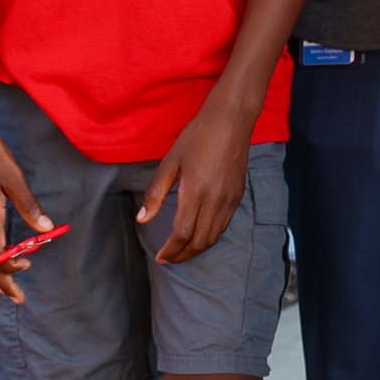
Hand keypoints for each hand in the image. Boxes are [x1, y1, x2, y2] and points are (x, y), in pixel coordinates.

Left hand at [136, 105, 251, 263]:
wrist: (231, 120)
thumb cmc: (197, 136)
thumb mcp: (170, 163)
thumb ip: (155, 194)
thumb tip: (142, 219)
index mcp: (195, 192)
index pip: (182, 234)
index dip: (170, 250)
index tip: (160, 257)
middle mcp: (215, 200)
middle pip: (199, 241)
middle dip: (182, 255)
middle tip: (168, 258)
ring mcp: (229, 199)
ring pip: (214, 237)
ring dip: (197, 249)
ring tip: (182, 251)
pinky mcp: (237, 195)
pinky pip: (224, 225)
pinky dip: (210, 236)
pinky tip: (199, 233)